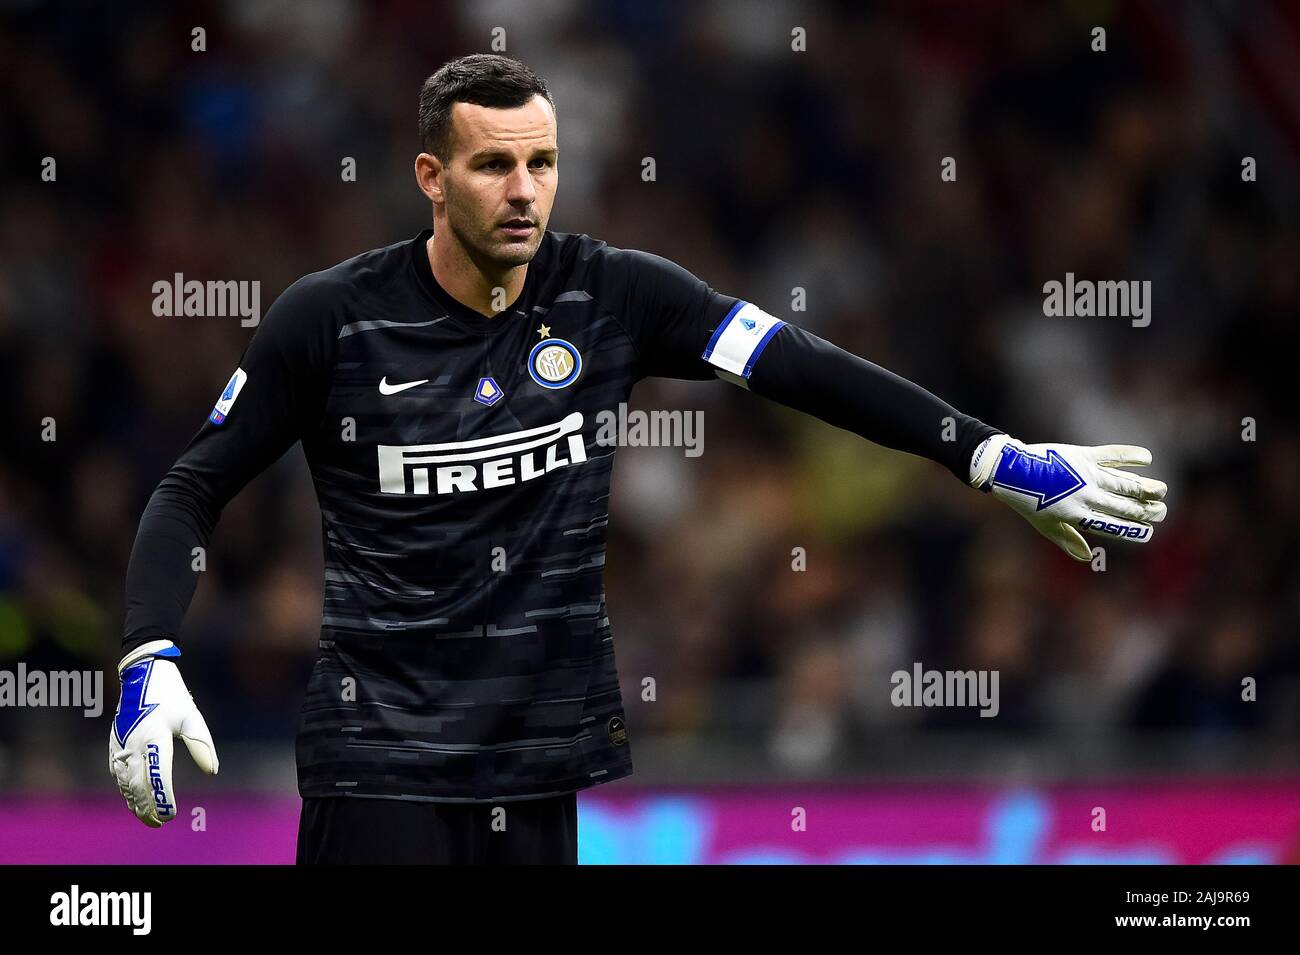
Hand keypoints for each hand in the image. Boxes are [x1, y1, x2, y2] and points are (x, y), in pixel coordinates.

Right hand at [109, 640, 218, 826]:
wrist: (142, 677)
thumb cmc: (171, 697)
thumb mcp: (191, 717)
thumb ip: (201, 744)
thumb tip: (212, 771)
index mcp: (154, 738)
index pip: (158, 776)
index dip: (163, 798)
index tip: (171, 814)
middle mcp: (134, 745)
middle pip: (138, 786)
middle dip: (147, 808)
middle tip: (159, 823)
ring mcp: (121, 746)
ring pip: (125, 783)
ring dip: (135, 802)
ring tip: (148, 817)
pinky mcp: (114, 746)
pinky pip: (117, 774)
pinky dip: (125, 790)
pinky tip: (133, 799)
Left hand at [970, 434, 1167, 561]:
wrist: (1012, 471)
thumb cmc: (1028, 502)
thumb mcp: (1045, 526)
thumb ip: (1068, 540)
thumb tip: (1087, 556)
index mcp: (1078, 516)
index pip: (1114, 526)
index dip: (1135, 530)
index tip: (1149, 531)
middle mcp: (1086, 496)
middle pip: (1125, 506)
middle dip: (1147, 511)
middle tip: (1162, 512)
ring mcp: (1086, 475)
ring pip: (1125, 483)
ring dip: (1146, 488)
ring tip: (1161, 491)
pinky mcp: (1083, 455)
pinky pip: (1112, 455)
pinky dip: (1130, 456)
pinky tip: (1147, 458)